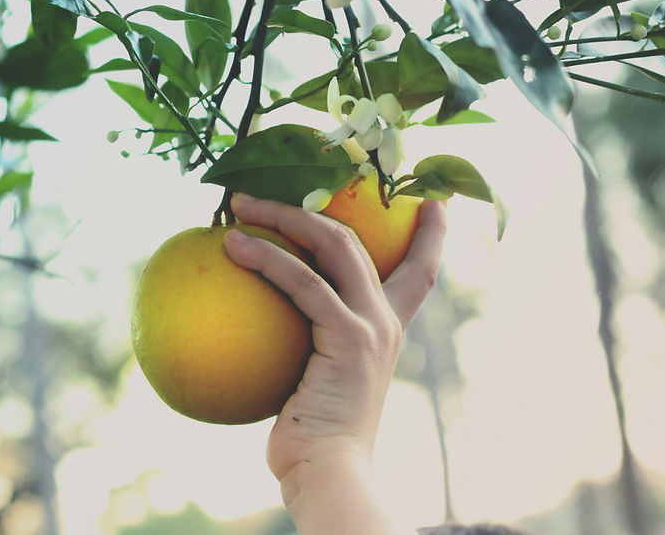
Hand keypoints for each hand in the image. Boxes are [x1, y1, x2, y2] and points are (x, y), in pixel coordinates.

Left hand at [223, 192, 446, 481]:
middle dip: (310, 205)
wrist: (328, 472)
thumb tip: (258, 324)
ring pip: (332, 244)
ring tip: (240, 203)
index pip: (419, 272)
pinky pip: (303, 283)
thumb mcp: (314, 381)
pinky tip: (231, 247)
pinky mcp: (348, 338)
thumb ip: (305, 345)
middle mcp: (385, 321)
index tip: (433, 202)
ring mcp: (371, 326)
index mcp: (387, 329)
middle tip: (258, 193)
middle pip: (357, 239)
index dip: (429, 235)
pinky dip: (266, 259)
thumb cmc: (312, 435)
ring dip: (282, 216)